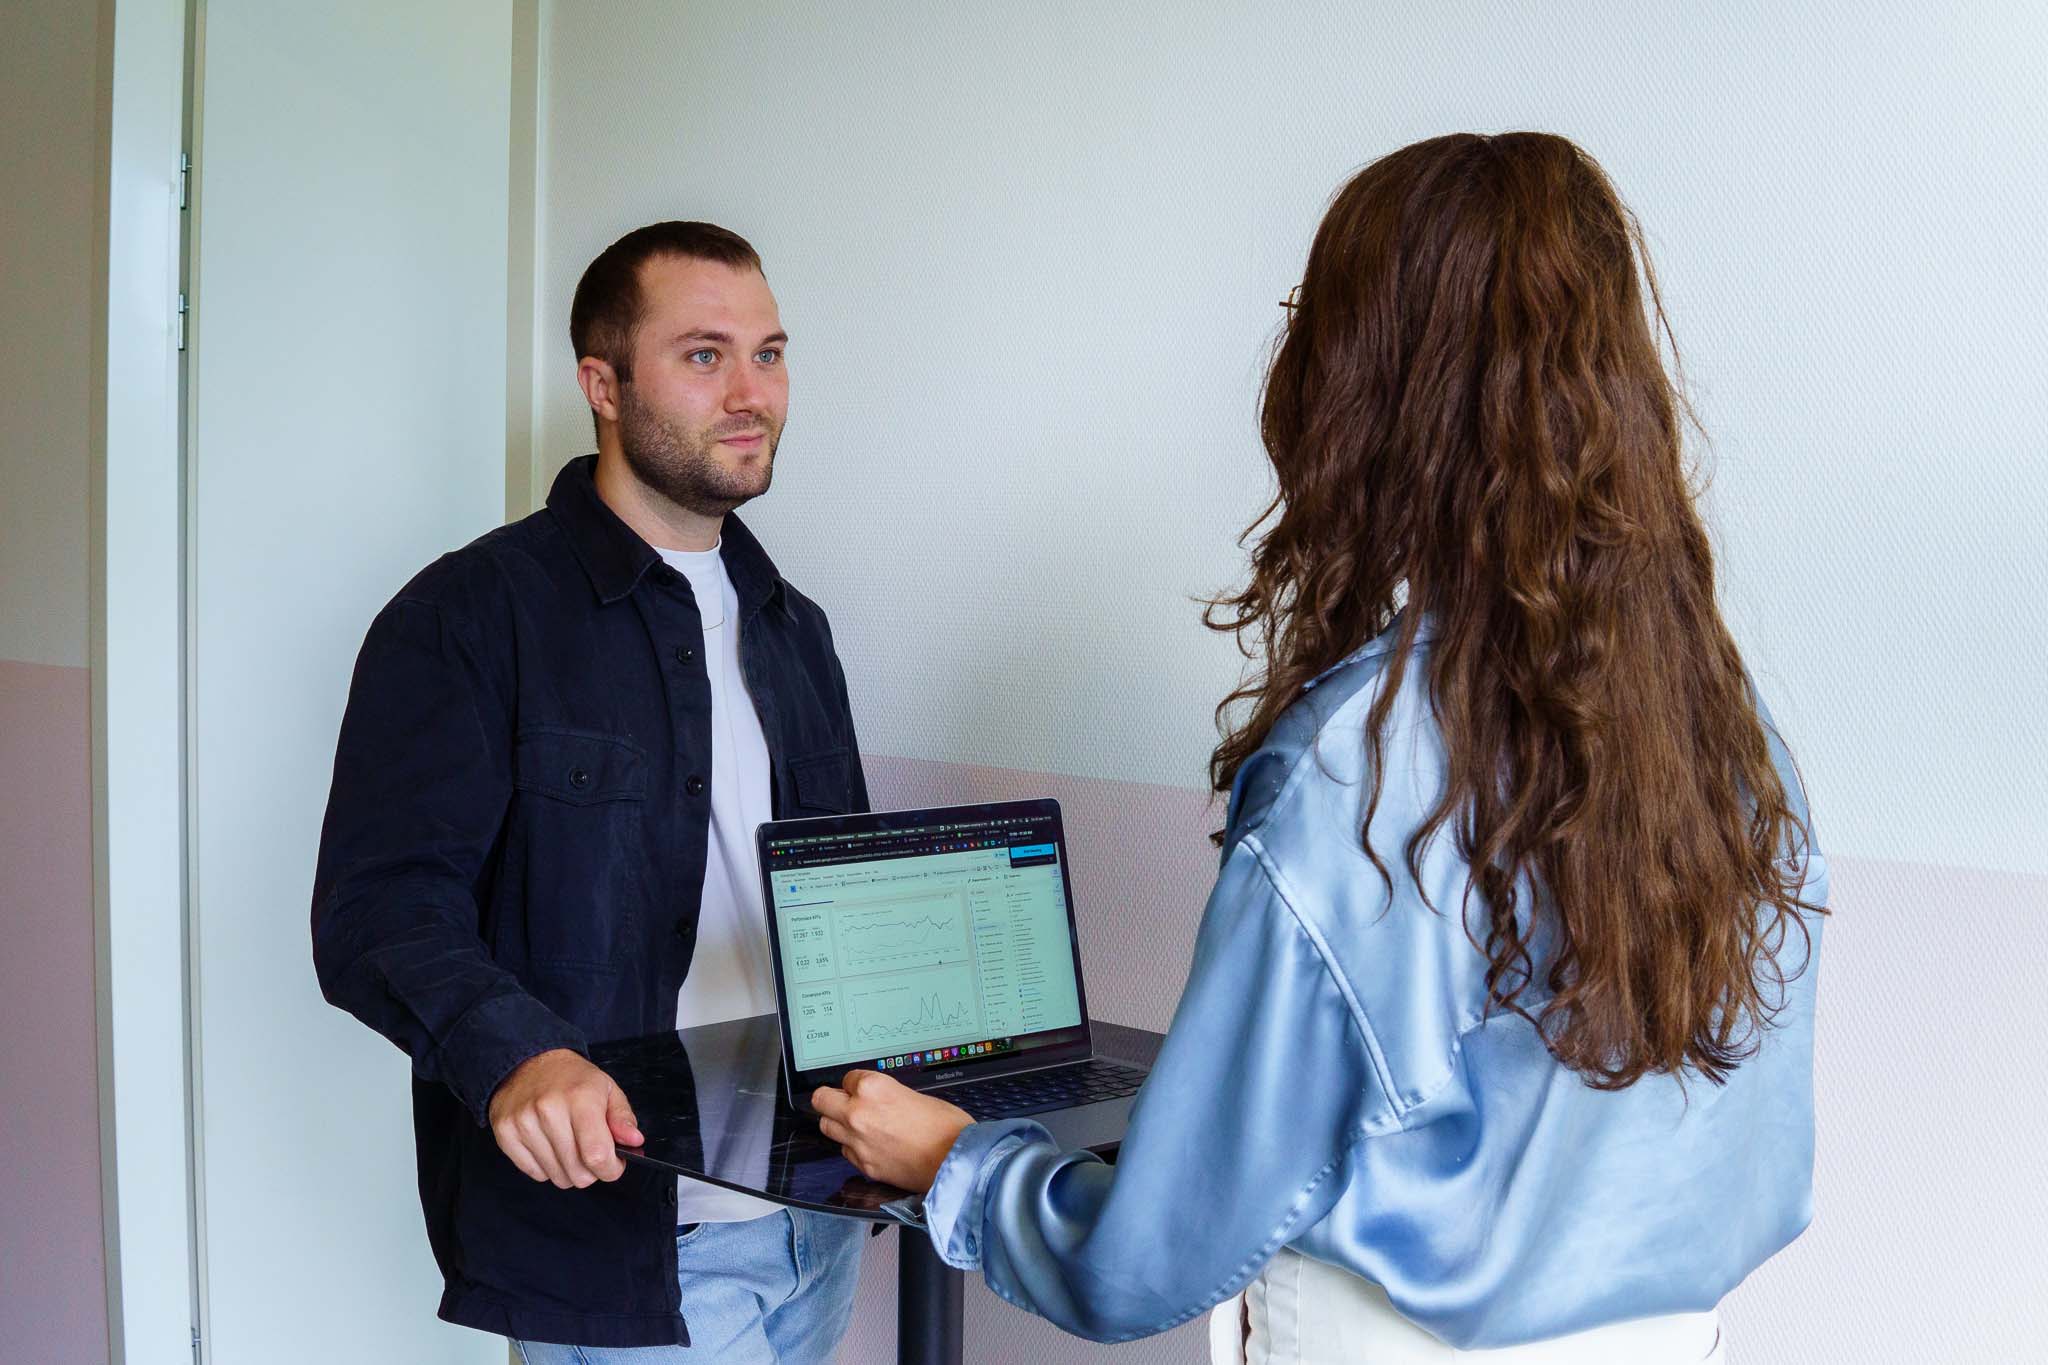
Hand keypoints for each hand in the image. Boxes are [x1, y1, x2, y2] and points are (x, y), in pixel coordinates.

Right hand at [487, 1047, 642, 1187]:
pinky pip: (533, 1173)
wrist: (529, 1062)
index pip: (597, 1155)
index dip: (611, 1169)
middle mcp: (549, 1110)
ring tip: (569, 1146)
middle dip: (591, 1171)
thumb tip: (634, 1142)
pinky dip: (546, 1168)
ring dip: (568, 1170)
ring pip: (556, 1177)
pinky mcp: (505, 1133)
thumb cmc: (572, 1079)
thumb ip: (623, 1118)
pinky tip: (549, 1146)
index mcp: (581, 1098)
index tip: (613, 1165)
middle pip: (577, 1173)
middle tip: (590, 1153)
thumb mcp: (607, 1089)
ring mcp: (523, 1123)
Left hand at [812, 1070, 972, 1192]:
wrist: (956, 1163)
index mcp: (873, 1088)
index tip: (862, 1088)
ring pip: (827, 1127)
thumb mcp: (917, 1095)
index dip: (857, 1083)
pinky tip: (869, 1145)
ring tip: (856, 1124)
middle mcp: (859, 1113)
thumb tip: (881, 1099)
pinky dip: (853, 1146)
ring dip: (838, 1123)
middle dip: (832, 1099)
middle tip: (843, 1101)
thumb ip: (890, 1094)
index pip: (847, 1078)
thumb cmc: (947, 1128)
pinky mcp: (864, 1165)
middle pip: (822, 1100)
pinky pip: (845, 1151)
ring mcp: (858, 1142)